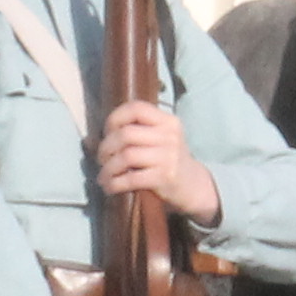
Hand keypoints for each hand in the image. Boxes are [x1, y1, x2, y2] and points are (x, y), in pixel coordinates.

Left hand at [95, 101, 221, 221]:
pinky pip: (131, 178)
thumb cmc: (169, 160)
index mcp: (168, 121)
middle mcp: (170, 136)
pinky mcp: (165, 177)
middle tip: (102, 158)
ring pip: (126, 156)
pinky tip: (110, 187)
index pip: (136, 108)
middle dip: (106, 147)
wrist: (193, 186)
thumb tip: (102, 134)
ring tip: (103, 176)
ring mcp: (169, 156)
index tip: (107, 132)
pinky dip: (115, 183)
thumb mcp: (162, 138)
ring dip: (108, 168)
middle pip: (126, 134)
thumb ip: (140, 131)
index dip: (115, 118)